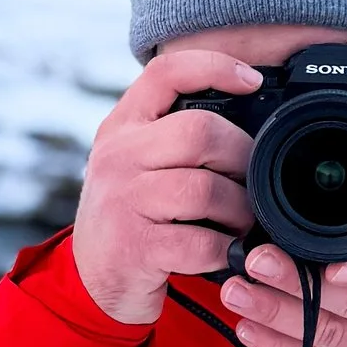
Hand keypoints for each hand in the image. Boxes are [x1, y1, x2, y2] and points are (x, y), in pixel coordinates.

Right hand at [70, 45, 261, 325]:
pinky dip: (224, 250)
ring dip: (239, 211)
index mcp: (122, 127)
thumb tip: (250, 121)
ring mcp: (122, 201)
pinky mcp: (134, 247)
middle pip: (200, 132)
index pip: (166, 73)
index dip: (215, 66)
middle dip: (241, 157)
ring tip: (239, 222)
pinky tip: (222, 252)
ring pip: (207, 189)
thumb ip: (174, 135)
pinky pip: (202, 242)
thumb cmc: (132, 215)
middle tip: (250, 181)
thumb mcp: (137, 162)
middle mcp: (117, 156)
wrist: (93, 280)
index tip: (252, 80)